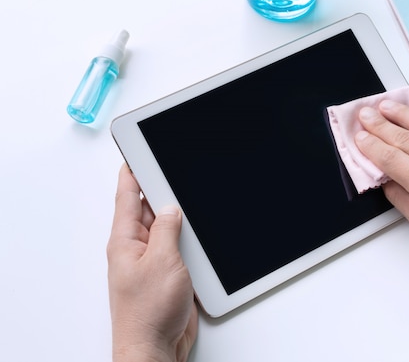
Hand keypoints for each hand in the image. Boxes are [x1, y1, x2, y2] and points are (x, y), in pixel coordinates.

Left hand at [108, 164, 197, 361]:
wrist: (155, 347)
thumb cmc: (148, 312)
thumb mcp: (162, 261)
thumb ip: (167, 229)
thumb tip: (170, 208)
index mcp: (125, 240)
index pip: (127, 195)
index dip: (133, 171)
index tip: (140, 151)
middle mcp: (137, 247)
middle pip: (149, 207)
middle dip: (161, 189)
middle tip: (175, 167)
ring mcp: (153, 260)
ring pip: (167, 226)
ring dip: (179, 216)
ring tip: (191, 197)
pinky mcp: (168, 272)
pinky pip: (177, 245)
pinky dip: (188, 237)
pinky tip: (198, 230)